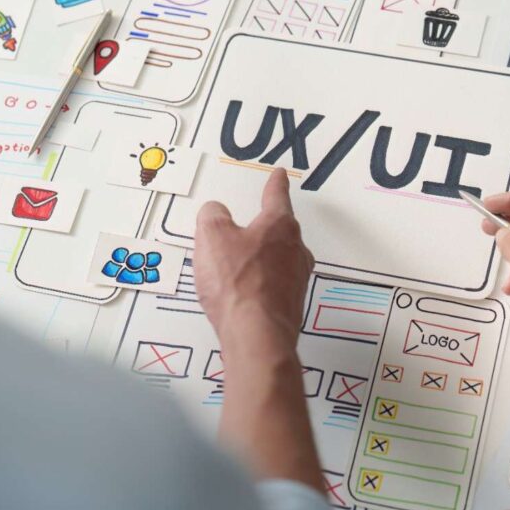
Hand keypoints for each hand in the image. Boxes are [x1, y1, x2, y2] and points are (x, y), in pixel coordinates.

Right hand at [194, 168, 313, 355]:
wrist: (257, 335)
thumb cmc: (237, 283)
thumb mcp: (212, 237)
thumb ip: (212, 217)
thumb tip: (216, 211)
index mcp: (280, 226)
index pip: (277, 196)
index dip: (275, 183)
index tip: (279, 175)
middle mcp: (295, 250)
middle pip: (281, 230)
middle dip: (265, 227)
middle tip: (250, 226)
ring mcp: (297, 279)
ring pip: (279, 259)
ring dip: (261, 259)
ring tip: (238, 266)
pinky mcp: (291, 304)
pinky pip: (274, 285)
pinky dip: (259, 284)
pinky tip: (242, 293)